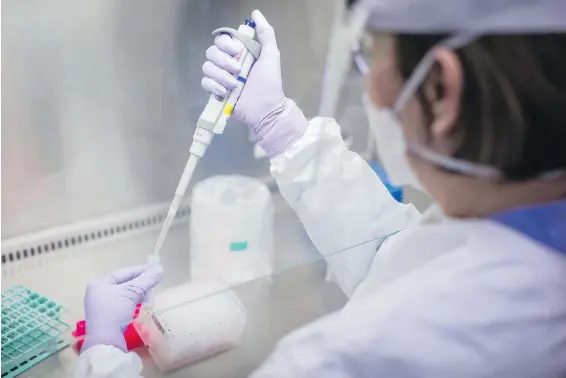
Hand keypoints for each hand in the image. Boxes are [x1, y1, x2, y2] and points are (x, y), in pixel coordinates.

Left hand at [81, 264, 162, 352]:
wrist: (105, 342)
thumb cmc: (115, 312)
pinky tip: (140, 304)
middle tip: (154, 283)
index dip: (141, 270)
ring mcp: (100, 305)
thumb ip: (146, 280)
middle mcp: (97, 292)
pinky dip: (131, 301)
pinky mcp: (105, 316)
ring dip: (137, 293)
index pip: (124, 272)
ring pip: (123, 293)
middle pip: (123, 282)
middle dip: (140, 283)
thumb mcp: (132, 293)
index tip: (156, 270)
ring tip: (148, 294)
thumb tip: (160, 269)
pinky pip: (121, 303)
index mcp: (99, 283)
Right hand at [201, 9, 307, 156]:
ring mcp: (220, 78)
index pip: (221, 39)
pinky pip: (205, 82)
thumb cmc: (270, 82)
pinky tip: (225, 92)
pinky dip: (214, 86)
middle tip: (239, 70)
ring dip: (221, 75)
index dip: (226, 43)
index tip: (238, 51)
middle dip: (224, 61)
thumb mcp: (271, 55)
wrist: (267, 108)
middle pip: (211, 52)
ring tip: (235, 85)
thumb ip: (265, 33)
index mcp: (238, 52)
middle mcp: (226, 63)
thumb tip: (255, 13)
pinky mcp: (215, 92)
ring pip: (206, 67)